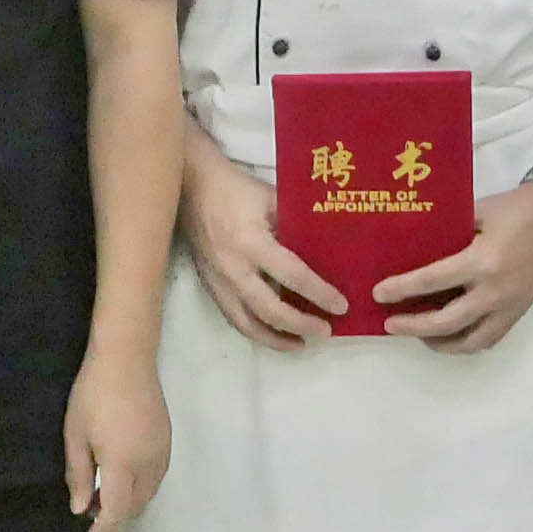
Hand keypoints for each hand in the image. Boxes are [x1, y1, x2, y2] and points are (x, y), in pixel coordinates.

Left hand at [66, 347, 171, 531]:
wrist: (127, 357)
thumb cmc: (93, 394)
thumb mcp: (75, 434)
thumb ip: (78, 475)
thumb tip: (80, 508)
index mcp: (122, 465)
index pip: (115, 511)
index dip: (102, 530)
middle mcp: (148, 464)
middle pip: (135, 506)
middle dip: (114, 517)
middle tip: (89, 511)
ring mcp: (161, 452)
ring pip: (149, 494)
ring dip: (128, 503)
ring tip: (103, 495)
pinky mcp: (166, 440)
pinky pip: (157, 477)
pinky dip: (141, 488)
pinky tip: (123, 477)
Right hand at [181, 139, 343, 347]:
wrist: (192, 186)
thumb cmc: (237, 189)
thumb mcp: (273, 199)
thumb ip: (295, 226)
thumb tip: (327, 250)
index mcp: (251, 242)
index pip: (292, 275)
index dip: (319, 293)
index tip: (340, 305)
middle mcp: (233, 268)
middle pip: (270, 310)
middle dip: (300, 325)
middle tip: (326, 332)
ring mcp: (218, 281)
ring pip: (247, 323)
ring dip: (276, 339)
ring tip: (301, 345)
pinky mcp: (209, 286)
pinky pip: (233, 317)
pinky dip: (255, 331)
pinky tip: (273, 335)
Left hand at [379, 181, 532, 351]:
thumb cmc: (512, 209)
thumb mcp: (475, 213)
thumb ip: (447, 235)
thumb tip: (412, 252)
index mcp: (482, 261)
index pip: (432, 281)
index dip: (401, 289)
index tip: (378, 295)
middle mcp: (495, 290)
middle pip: (446, 321)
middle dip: (413, 326)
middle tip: (389, 324)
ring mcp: (509, 306)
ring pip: (469, 341)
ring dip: (439, 343)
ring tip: (418, 335)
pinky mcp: (519, 312)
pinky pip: (489, 339)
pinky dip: (465, 342)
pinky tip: (449, 336)